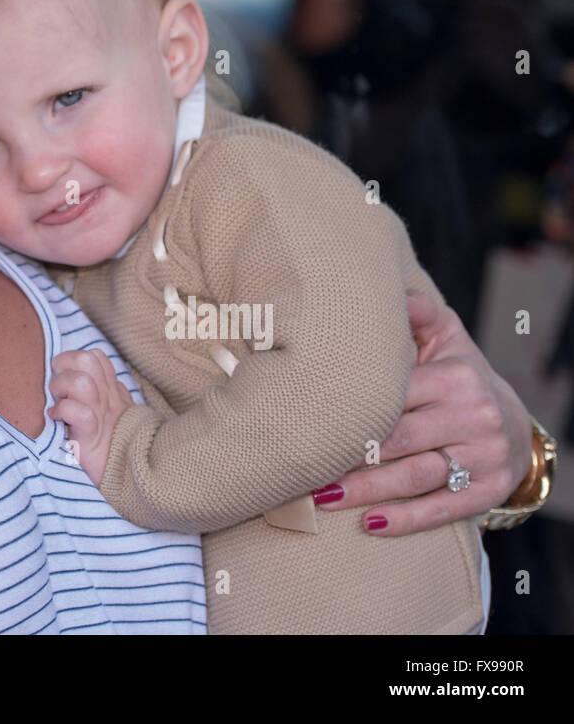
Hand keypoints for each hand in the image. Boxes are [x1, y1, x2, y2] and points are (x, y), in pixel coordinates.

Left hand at [48, 349, 134, 486]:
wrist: (131, 479)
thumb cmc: (114, 447)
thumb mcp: (112, 415)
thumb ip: (103, 395)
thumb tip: (84, 379)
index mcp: (111, 392)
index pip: (96, 357)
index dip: (74, 359)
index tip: (63, 375)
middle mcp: (108, 399)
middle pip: (87, 360)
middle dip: (64, 366)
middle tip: (57, 387)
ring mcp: (101, 416)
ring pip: (81, 382)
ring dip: (61, 388)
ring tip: (57, 402)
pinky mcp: (92, 437)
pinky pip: (78, 412)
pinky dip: (61, 411)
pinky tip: (55, 419)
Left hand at [315, 291, 531, 533]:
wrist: (514, 422)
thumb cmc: (461, 375)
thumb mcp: (447, 338)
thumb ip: (418, 314)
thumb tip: (395, 292)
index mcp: (456, 377)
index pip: (394, 394)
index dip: (351, 408)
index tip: (308, 414)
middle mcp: (473, 417)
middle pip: (399, 439)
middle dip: (349, 453)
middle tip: (302, 461)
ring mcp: (483, 458)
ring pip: (415, 477)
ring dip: (366, 491)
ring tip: (322, 496)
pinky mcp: (488, 492)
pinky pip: (442, 509)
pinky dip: (406, 519)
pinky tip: (370, 524)